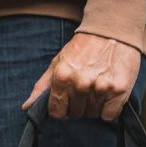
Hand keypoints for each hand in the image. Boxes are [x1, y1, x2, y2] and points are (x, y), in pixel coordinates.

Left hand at [23, 33, 141, 121]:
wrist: (112, 30)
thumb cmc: (83, 47)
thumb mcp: (58, 62)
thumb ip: (42, 86)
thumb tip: (27, 107)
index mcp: (62, 77)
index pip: (57, 113)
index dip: (62, 108)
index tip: (68, 100)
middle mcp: (80, 84)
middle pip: (76, 114)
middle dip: (79, 105)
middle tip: (86, 86)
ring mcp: (100, 88)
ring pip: (92, 114)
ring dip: (94, 105)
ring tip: (98, 85)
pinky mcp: (118, 91)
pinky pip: (109, 115)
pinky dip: (109, 108)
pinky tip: (109, 91)